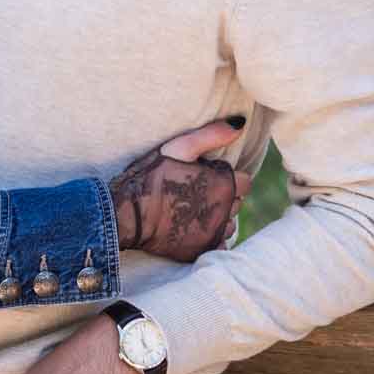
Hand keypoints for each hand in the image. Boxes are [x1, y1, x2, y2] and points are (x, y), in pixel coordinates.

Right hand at [109, 118, 252, 261]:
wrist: (129, 215)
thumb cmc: (153, 176)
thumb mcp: (180, 148)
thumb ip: (212, 134)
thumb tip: (240, 123)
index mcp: (224, 185)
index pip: (245, 182)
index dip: (229, 177)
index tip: (210, 176)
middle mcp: (224, 211)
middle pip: (238, 203)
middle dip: (224, 196)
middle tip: (198, 191)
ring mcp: (213, 233)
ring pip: (230, 224)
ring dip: (219, 217)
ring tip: (194, 210)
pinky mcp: (202, 250)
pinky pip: (219, 245)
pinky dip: (211, 238)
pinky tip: (193, 229)